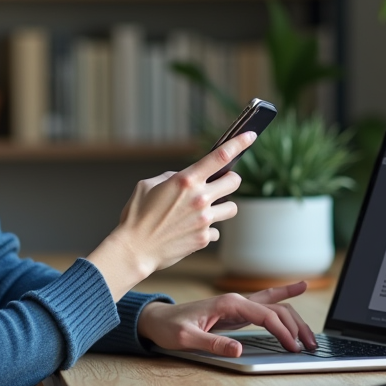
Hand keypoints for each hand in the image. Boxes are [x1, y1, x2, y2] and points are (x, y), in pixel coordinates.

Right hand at [86, 131, 256, 299]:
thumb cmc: (137, 215)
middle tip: (220, 183)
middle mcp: (200, 199)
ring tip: (205, 209)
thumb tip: (186, 179)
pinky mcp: (203, 239)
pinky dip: (206, 230)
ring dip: (222, 206)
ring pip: (231, 208)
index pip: (220, 156)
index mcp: (186, 181)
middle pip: (234, 182)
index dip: (239, 143)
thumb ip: (172, 178)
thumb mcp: (148, 186)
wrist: (134, 249)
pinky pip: (215, 231)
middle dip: (229, 180)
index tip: (251, 136)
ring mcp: (204, 220)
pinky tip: (191, 230)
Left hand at [136, 282, 316, 355]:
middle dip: (296, 326)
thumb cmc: (170, 328)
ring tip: (310, 335)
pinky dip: (283, 302)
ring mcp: (238, 305)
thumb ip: (212, 344)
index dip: (282, 331)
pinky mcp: (237, 312)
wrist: (158, 320)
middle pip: (276, 309)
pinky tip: (296, 290)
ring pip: (274, 307)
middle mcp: (236, 301)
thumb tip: (238, 350)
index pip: (265, 315)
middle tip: (310, 344)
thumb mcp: (186, 339)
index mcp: (228, 303)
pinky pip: (266, 306)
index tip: (292, 347)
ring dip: (294, 319)